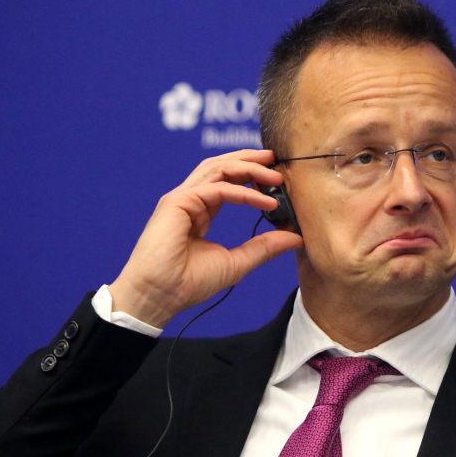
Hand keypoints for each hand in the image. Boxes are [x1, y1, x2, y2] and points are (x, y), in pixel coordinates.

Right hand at [107, 149, 302, 326]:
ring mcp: (182, 199)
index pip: (228, 182)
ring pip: (217, 169)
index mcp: (200, 210)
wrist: (159, 297)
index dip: (253, 177)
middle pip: (222, 167)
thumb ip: (265, 246)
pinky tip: (265, 201)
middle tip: (276, 159)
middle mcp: (190, 200)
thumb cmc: (188, 283)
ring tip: (275, 174)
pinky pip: (216, 188)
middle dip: (250, 160)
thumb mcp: (238, 262)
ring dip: (248, 167)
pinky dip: (244, 192)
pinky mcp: (177, 203)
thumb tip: (296, 237)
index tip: (278, 181)